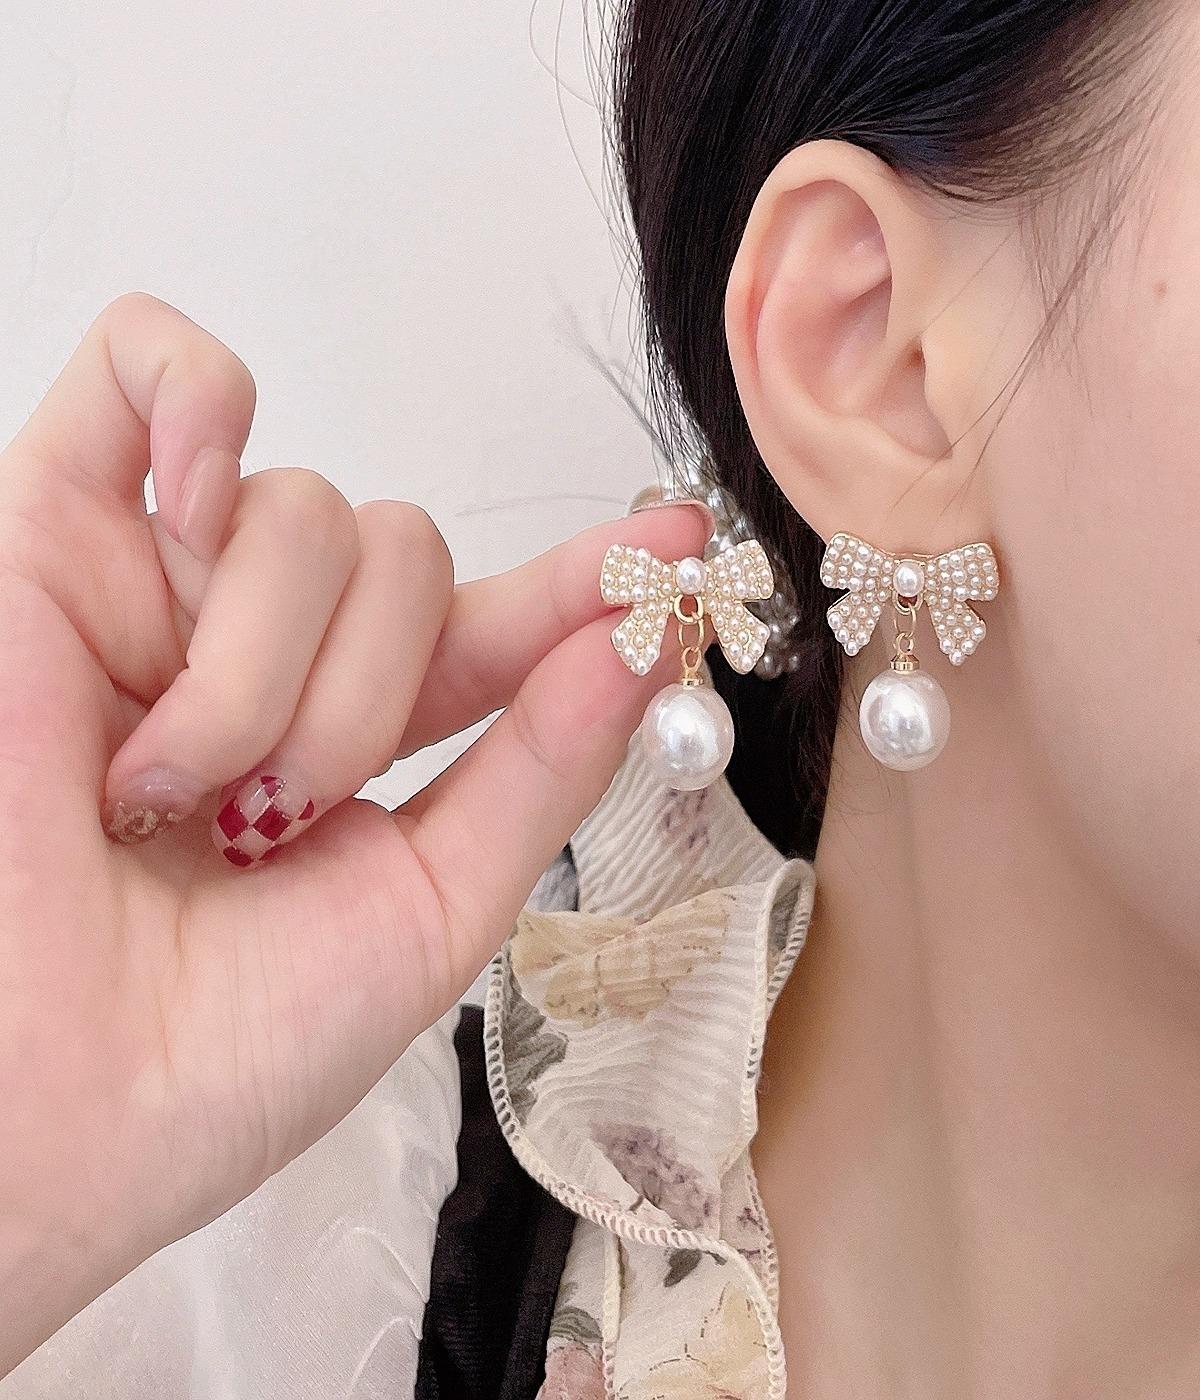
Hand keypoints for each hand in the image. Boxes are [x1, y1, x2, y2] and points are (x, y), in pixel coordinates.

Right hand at [0, 293, 710, 1372]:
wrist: (49, 1109)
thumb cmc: (218, 1050)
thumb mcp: (431, 910)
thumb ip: (539, 770)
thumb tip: (637, 642)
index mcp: (352, 736)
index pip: (488, 623)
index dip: (577, 582)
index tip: (674, 547)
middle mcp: (263, 653)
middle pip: (405, 554)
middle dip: (375, 694)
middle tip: (278, 821)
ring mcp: (157, 589)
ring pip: (309, 512)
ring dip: (270, 671)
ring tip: (174, 790)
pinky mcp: (46, 534)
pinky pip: (136, 367)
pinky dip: (192, 399)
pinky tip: (193, 503)